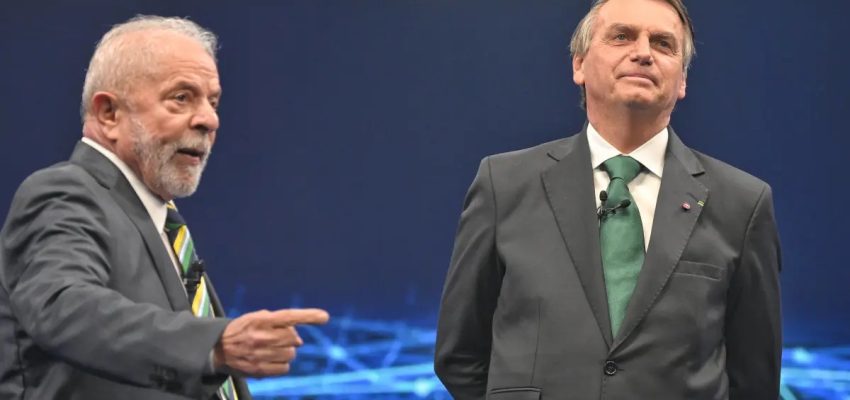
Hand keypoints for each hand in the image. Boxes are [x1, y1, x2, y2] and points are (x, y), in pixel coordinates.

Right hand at [213, 308, 328, 376]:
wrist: (218, 347)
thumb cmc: (243, 329)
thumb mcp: (257, 317)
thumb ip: (279, 322)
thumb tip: (297, 337)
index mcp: (262, 320)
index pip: (290, 316)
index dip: (309, 316)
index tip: (324, 317)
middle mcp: (262, 336)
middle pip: (294, 339)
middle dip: (290, 339)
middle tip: (278, 338)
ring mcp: (261, 354)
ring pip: (291, 355)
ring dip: (287, 352)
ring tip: (273, 349)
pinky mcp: (260, 370)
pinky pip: (285, 368)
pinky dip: (282, 365)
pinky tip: (271, 360)